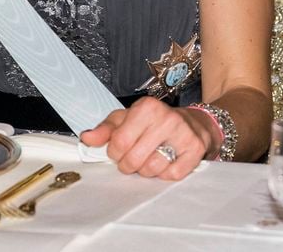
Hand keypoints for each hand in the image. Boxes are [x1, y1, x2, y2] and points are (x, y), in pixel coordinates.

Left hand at [80, 97, 216, 179]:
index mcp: (146, 107)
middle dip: (129, 164)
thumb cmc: (153, 121)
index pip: (119, 142)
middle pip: (134, 159)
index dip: (115, 152)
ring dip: (146, 170)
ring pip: (152, 170)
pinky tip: (166, 161)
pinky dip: (165, 174)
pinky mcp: (195, 150)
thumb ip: (105, 129)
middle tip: (133, 158)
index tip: (120, 149)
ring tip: (149, 158)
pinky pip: (171, 175)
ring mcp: (183, 134)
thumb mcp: (127, 119)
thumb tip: (86, 138)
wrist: (192, 123)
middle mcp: (166, 118)